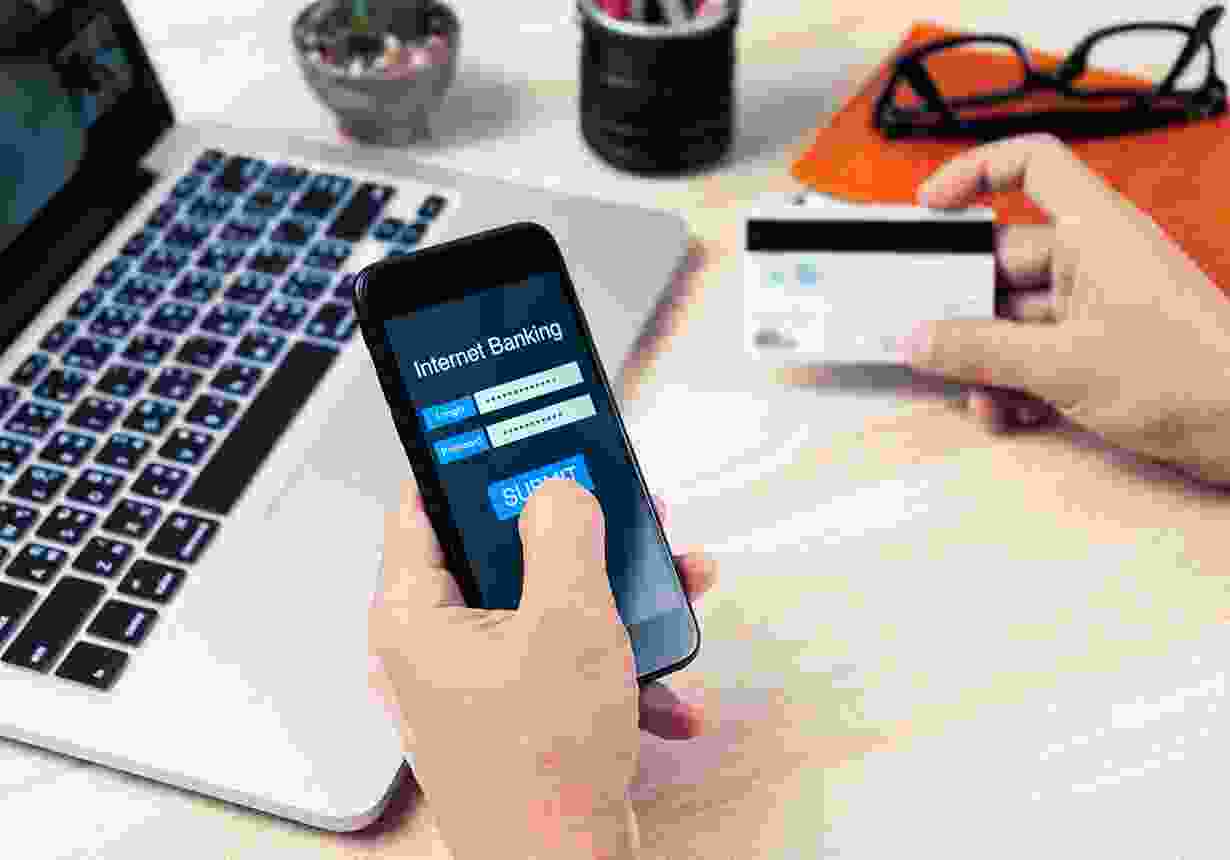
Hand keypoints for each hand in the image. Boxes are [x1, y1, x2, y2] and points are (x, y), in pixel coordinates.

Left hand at [369, 479, 717, 859]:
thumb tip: (556, 488)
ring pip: (547, 608)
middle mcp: (435, 648)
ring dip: (616, 599)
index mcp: (416, 616)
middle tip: (622, 507)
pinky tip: (672, 689)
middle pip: (501, 554)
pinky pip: (566, 664)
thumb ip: (562, 534)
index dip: (470, 463)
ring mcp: (477, 686)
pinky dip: (617, 666)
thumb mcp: (567, 621)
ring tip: (675, 585)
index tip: (515, 435)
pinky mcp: (518, 718)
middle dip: (577, 533)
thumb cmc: (545, 765)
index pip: (423, 505)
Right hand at [904, 133, 1229, 485]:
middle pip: (1004, 260)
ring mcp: (1097, 304)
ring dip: (986, 357)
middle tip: (925, 334)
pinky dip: (1015, 380)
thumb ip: (980, 351)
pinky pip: (1036, 350)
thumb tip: (916, 340)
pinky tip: (1008, 413)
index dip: (975, 173)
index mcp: (1093, 232)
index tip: (931, 209)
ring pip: (1014, 316)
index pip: (1031, 166)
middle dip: (964, 304)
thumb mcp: (1062, 364)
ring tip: (977, 394)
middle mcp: (1093, 259)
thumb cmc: (1185, 378)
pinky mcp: (1100, 347)